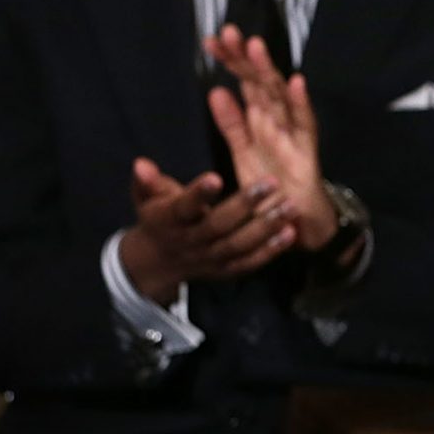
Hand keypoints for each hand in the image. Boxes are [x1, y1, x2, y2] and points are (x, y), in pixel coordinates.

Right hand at [115, 161, 297, 298]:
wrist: (157, 262)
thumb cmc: (158, 218)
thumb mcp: (146, 198)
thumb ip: (147, 181)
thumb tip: (141, 163)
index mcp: (168, 221)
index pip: (183, 207)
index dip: (198, 194)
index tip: (216, 177)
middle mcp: (189, 242)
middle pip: (217, 226)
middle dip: (244, 205)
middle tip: (272, 183)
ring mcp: (209, 258)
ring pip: (238, 245)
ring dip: (266, 227)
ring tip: (290, 206)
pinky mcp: (225, 270)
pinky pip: (249, 262)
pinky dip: (270, 250)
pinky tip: (291, 233)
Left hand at [203, 26, 338, 250]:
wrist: (295, 223)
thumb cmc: (272, 186)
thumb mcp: (244, 152)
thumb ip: (231, 124)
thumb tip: (215, 91)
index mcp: (259, 120)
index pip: (243, 83)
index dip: (229, 61)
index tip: (210, 41)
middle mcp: (277, 121)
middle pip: (260, 83)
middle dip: (245, 58)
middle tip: (229, 33)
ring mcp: (292, 134)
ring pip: (279, 97)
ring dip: (268, 72)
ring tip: (255, 47)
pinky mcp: (307, 153)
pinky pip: (305, 125)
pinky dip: (300, 104)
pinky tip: (295, 83)